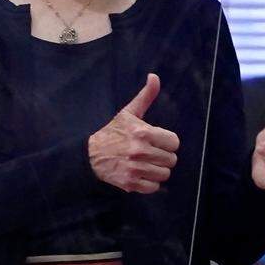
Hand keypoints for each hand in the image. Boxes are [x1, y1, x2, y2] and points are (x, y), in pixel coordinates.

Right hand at [88, 73, 179, 193]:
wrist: (90, 154)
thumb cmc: (113, 132)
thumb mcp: (129, 112)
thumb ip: (146, 96)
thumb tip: (154, 76)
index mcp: (143, 132)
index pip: (174, 142)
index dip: (167, 142)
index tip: (157, 141)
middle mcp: (140, 151)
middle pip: (171, 160)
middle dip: (163, 156)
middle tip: (150, 153)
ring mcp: (135, 169)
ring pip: (164, 174)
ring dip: (157, 170)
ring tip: (145, 164)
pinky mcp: (130, 183)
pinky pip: (154, 187)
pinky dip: (149, 183)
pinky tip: (140, 174)